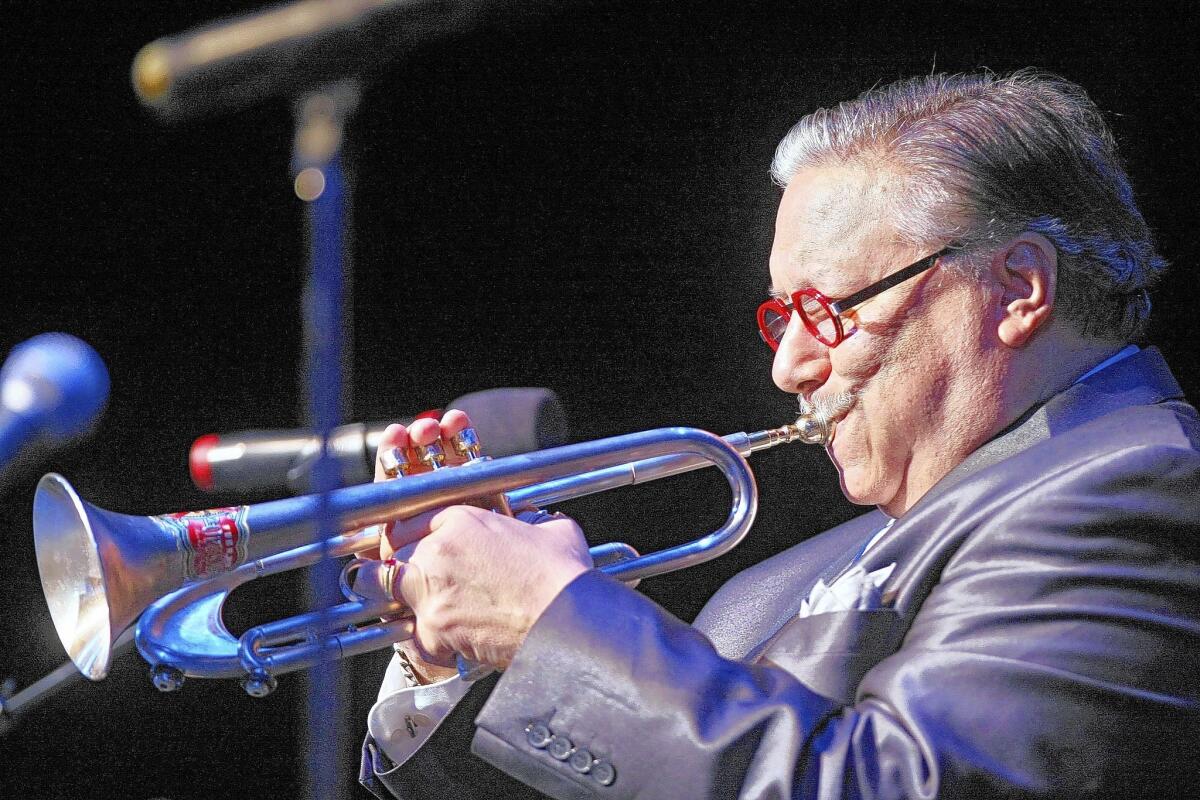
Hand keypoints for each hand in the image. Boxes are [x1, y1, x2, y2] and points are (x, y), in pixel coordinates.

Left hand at [361, 412, 592, 670]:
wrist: (564, 622)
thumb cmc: (563, 576)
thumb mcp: (552, 530)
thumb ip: (531, 520)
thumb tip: (532, 521)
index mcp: (462, 520)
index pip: (415, 518)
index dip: (413, 531)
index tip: (415, 541)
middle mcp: (437, 551)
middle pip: (392, 547)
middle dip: (394, 557)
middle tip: (402, 567)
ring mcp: (429, 592)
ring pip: (381, 583)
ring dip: (386, 589)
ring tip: (394, 595)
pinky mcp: (433, 630)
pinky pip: (411, 633)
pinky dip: (423, 638)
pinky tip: (437, 639)